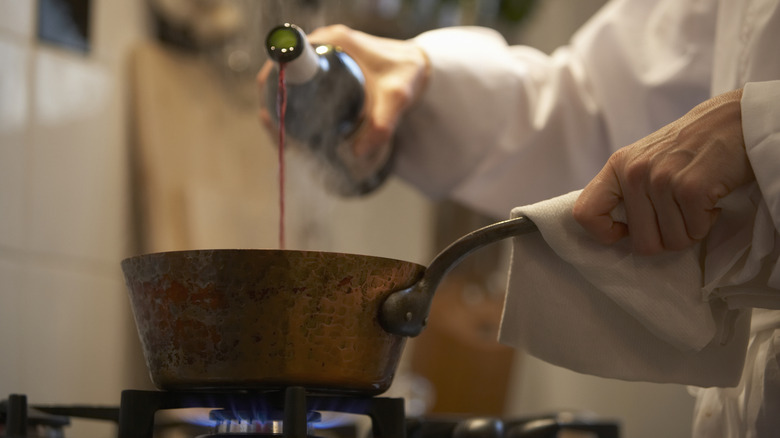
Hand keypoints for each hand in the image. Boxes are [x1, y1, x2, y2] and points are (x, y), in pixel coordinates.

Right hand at [257, 24, 429, 159]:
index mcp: (334, 40)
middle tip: (281, 136)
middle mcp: (324, 44)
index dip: (273, 84)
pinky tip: (294, 131)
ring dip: (281, 108)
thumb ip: (382, 124)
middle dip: (274, 104)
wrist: (420, 67)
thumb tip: (358, 153)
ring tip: (287, 140)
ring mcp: (323, 56)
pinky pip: (300, 86)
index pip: (288, 57)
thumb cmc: (408, 75)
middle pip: (281, 72)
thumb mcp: (398, 98)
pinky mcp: (327, 69)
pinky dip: (293, 106)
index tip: (274, 114)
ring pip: (289, 82)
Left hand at [572, 89, 754, 254]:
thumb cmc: (690, 146)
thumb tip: (616, 232)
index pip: (584, 213)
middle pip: (641, 243)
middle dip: (666, 238)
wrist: (734, 120)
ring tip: (697, 202)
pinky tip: (711, 199)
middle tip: (680, 215)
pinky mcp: (690, 188)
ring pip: (673, 242)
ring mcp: (661, 180)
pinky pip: (695, 232)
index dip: (604, 234)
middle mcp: (634, 173)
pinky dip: (708, 223)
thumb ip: (627, 190)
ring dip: (691, 229)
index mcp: (617, 166)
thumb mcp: (645, 160)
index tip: (627, 231)